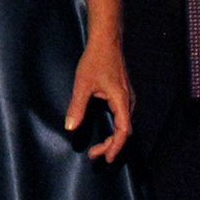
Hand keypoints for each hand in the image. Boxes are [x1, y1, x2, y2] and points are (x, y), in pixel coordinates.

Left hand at [65, 36, 132, 161]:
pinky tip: (106, 131)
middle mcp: (129, 102)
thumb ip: (77, 107)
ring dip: (113, 137)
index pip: (122, 131)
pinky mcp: (124, 94)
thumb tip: (70, 127)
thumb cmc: (95, 61)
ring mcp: (128, 98)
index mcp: (121, 101)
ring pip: (125, 124)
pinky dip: (115, 128)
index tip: (106, 158)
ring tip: (100, 147)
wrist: (106, 41)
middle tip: (95, 154)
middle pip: (125, 131)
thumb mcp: (82, 85)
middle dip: (111, 145)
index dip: (114, 147)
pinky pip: (123, 116)